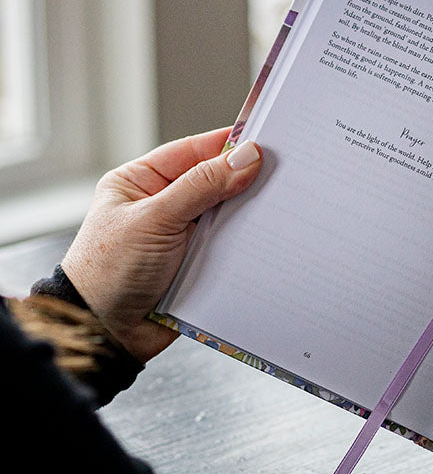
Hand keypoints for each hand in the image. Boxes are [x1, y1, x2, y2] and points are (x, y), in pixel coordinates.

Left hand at [62, 129, 262, 362]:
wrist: (106, 331)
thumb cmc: (110, 270)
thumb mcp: (155, 218)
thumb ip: (202, 186)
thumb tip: (246, 157)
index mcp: (144, 181)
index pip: (195, 152)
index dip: (230, 145)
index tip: (268, 142)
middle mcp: (166, 206)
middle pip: (217, 184)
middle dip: (247, 182)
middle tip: (285, 177)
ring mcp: (185, 237)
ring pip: (229, 217)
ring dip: (251, 218)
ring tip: (283, 210)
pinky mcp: (201, 265)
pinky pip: (233, 249)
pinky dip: (250, 247)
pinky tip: (271, 243)